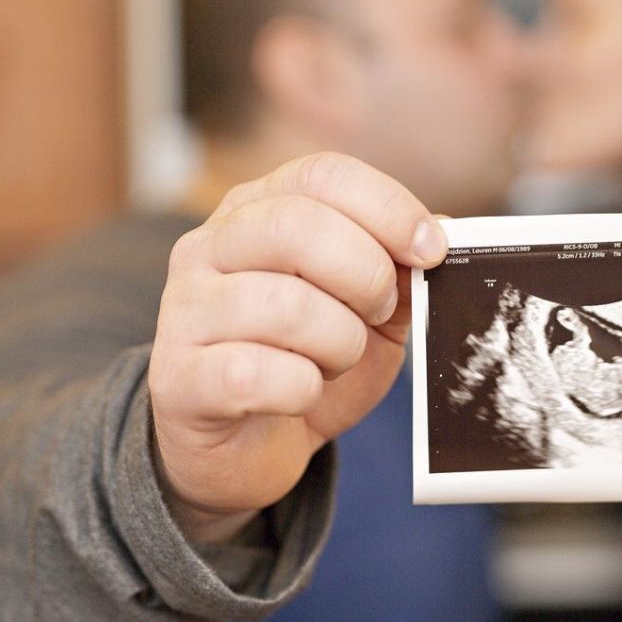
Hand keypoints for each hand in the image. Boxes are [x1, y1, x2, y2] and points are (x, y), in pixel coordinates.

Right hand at [148, 152, 447, 541]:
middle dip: (367, 275)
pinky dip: (302, 389)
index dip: (388, 208)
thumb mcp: (369, 311)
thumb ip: (400, 271)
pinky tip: (302, 394)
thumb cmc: (309, 362)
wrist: (247, 447)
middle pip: (298, 225)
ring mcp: (185, 310)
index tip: (431, 251)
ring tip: (337, 361)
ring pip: (284, 304)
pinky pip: (255, 373)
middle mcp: (209, 247)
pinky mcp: (177, 379)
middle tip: (381, 313)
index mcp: (258, 210)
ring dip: (339, 341)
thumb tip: (443, 233)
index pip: (322, 174)